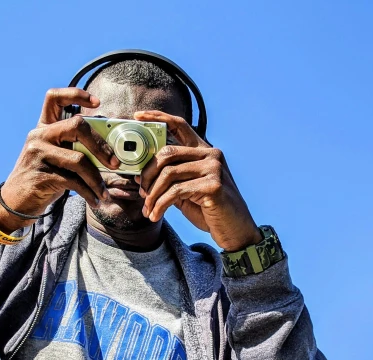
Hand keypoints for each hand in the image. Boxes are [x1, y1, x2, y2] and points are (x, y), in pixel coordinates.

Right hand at [0, 88, 119, 230]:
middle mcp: (39, 136)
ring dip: (97, 179)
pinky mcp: (41, 175)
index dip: (76, 94)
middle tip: (114, 162)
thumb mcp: (56, 156)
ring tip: (104, 192)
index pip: (54, 98)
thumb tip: (110, 149)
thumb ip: (75, 147)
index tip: (97, 102)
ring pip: (79, 160)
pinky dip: (89, 192)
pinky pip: (74, 182)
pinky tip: (95, 199)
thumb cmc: (44, 177)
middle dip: (101, 145)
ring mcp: (38, 155)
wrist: (16, 201)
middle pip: (76, 126)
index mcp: (44, 127)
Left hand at [134, 111, 261, 251]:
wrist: (234, 230)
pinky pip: (176, 192)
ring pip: (169, 174)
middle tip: (142, 193)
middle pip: (167, 153)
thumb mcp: (186, 191)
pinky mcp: (213, 185)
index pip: (180, 125)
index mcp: (204, 151)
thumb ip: (170, 179)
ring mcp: (214, 168)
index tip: (138, 116)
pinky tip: (156, 215)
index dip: (158, 118)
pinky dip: (161, 205)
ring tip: (148, 210)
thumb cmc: (210, 210)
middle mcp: (211, 154)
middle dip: (148, 174)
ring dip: (153, 195)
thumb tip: (141, 175)